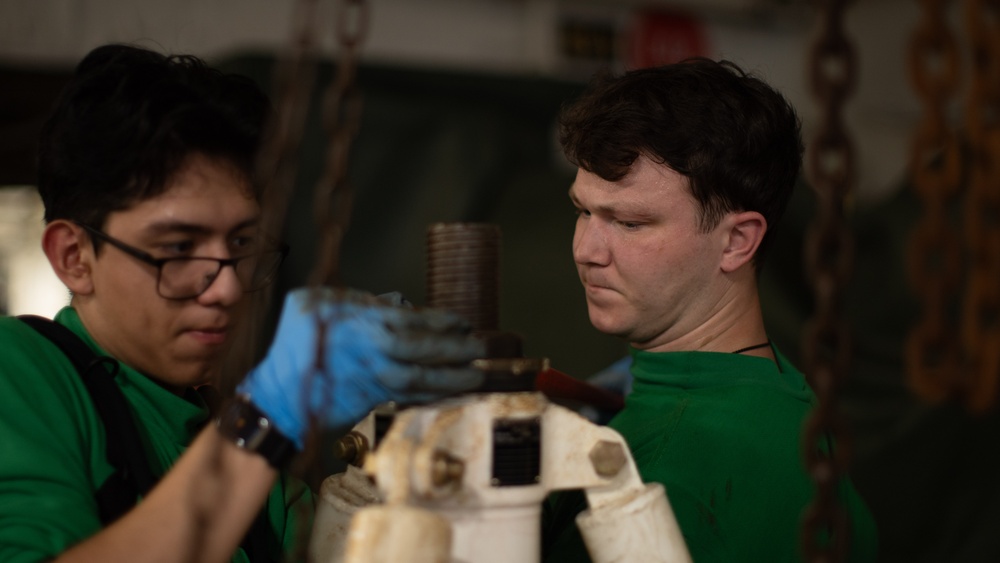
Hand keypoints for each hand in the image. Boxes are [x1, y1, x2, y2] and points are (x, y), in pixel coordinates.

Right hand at [238, 287, 484, 448]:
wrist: (276, 397)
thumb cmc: (293, 348)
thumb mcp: (312, 307)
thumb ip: (356, 302)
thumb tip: (399, 302)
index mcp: (348, 318)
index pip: (402, 317)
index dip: (436, 320)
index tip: (462, 322)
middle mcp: (359, 345)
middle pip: (414, 345)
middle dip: (450, 347)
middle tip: (479, 347)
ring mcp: (364, 373)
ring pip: (415, 374)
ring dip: (449, 375)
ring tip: (476, 373)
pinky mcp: (367, 398)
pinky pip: (407, 395)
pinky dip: (433, 394)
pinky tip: (454, 393)